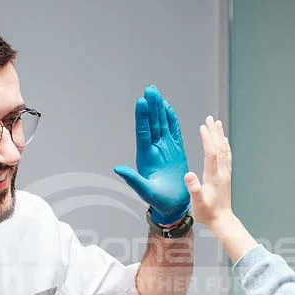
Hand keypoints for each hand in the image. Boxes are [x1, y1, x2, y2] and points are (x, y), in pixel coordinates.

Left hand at [114, 85, 190, 224]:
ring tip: (156, 93)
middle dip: (151, 107)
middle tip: (150, 89)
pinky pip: (174, 131)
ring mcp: (165, 148)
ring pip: (161, 124)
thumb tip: (117, 168)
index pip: (143, 132)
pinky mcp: (176, 150)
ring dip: (159, 109)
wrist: (173, 205)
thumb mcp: (144, 191)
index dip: (142, 117)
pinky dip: (171, 120)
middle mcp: (154, 149)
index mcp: (145, 156)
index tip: (141, 101)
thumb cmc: (159, 200)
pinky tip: (168, 108)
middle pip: (152, 124)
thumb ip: (133, 179)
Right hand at [184, 116, 233, 228]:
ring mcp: (225, 174)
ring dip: (220, 136)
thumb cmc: (207, 212)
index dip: (207, 139)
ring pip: (224, 150)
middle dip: (214, 132)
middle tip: (210, 118)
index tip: (203, 126)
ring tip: (217, 124)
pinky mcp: (226, 177)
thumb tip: (188, 174)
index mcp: (213, 176)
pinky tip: (224, 142)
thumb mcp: (197, 202)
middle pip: (219, 147)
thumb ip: (193, 188)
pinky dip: (225, 146)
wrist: (222, 220)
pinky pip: (226, 157)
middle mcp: (221, 172)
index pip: (211, 153)